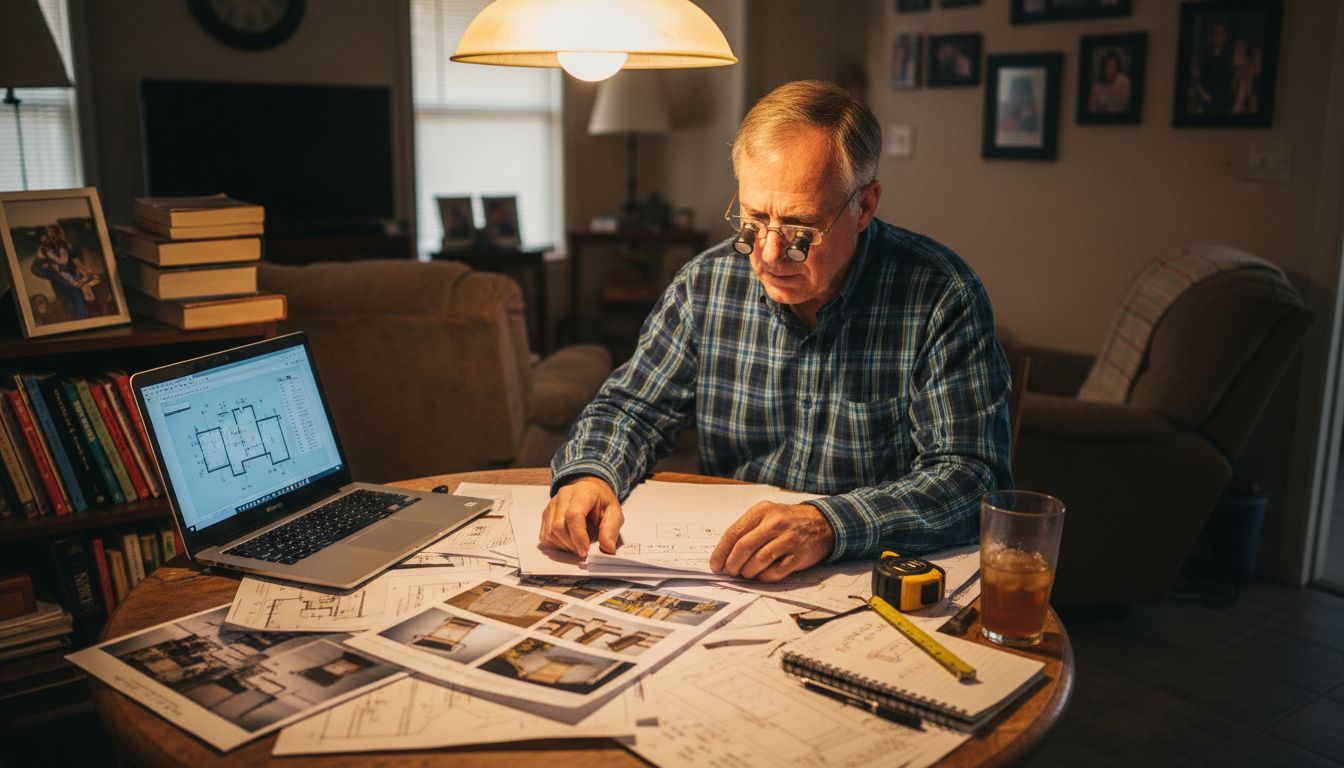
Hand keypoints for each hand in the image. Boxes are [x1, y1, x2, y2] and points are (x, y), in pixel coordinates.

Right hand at [539, 476, 623, 557]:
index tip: (585, 550)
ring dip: (564, 546)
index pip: (573, 515)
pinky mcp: (546, 514)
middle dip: (571, 544)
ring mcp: (552, 505)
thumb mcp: (614, 513)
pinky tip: (568, 543)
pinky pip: (545, 535)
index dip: (578, 536)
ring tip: (577, 546)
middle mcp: (564, 496)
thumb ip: (611, 530)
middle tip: (584, 551)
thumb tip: (608, 549)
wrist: (590, 490)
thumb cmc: (601, 501)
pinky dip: (556, 545)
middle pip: (559, 526)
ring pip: (550, 532)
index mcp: (583, 493)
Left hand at [709, 502, 834, 581]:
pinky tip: (762, 574)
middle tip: (730, 572)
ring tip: (746, 573)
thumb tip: (724, 555)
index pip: (733, 533)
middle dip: (732, 564)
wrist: (822, 523)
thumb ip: (747, 530)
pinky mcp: (798, 556)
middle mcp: (775, 523)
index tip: (715, 565)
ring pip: (758, 562)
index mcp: (762, 511)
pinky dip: (763, 577)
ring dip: (747, 572)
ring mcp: (788, 539)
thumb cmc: (788, 521)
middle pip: (744, 548)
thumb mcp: (767, 515)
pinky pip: (774, 572)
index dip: (721, 552)